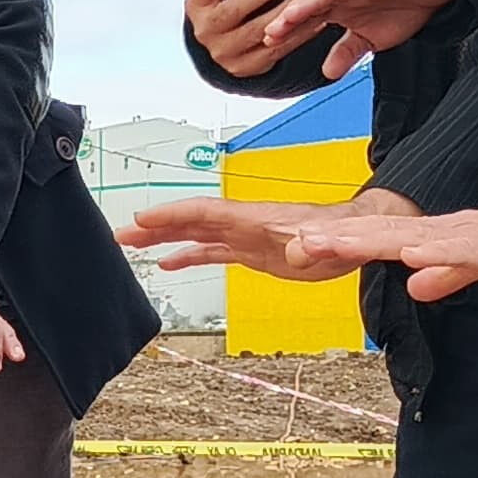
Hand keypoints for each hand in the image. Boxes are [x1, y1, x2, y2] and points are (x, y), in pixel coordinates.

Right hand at [115, 191, 388, 282]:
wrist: (356, 236)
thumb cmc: (343, 236)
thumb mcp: (328, 242)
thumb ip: (310, 244)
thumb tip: (296, 250)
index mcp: (254, 218)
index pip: (205, 212)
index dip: (173, 215)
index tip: (143, 219)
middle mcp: (243, 224)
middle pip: (189, 221)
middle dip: (155, 226)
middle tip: (121, 234)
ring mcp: (244, 236)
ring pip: (195, 234)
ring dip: (163, 239)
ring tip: (131, 246)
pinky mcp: (251, 251)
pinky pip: (211, 251)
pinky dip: (187, 256)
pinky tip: (168, 265)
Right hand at [181, 0, 296, 73]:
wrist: (220, 46)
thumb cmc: (220, 6)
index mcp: (196, 4)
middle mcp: (206, 30)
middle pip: (232, 10)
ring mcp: (226, 51)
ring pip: (258, 32)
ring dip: (284, 13)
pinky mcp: (247, 66)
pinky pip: (276, 49)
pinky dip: (298, 34)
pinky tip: (315, 19)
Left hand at [265, 0, 456, 79]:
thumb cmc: (400, 8)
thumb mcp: (371, 40)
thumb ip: (347, 52)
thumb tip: (327, 74)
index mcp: (337, 9)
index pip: (307, 22)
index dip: (289, 33)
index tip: (269, 47)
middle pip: (311, 6)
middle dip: (290, 19)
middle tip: (270, 33)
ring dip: (310, 1)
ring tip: (291, 12)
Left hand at [290, 188, 477, 302]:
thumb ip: (447, 275)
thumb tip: (414, 285)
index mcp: (440, 238)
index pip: (382, 240)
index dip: (342, 243)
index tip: (300, 247)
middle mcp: (447, 232)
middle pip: (384, 234)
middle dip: (339, 239)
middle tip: (295, 241)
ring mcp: (471, 238)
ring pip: (413, 239)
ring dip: (374, 241)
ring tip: (334, 244)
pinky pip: (464, 252)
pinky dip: (437, 254)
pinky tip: (412, 256)